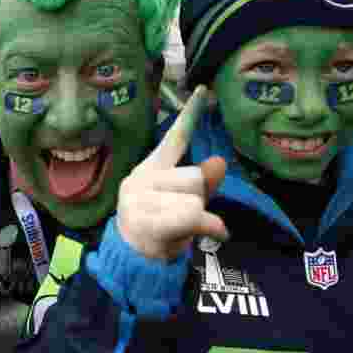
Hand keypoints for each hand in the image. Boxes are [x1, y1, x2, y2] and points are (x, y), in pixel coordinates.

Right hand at [116, 85, 227, 261]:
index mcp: (150, 169)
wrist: (133, 264)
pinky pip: (194, 216)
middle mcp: (141, 179)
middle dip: (198, 200)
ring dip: (198, 218)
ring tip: (179, 230)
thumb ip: (203, 183)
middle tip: (180, 218)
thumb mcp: (185, 203)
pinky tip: (215, 234)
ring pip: (195, 199)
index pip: (174, 139)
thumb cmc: (161, 230)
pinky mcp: (148, 222)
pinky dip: (211, 228)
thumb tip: (219, 161)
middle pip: (195, 177)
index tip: (203, 89)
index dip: (189, 114)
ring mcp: (141, 200)